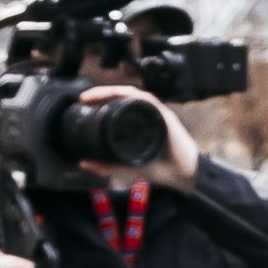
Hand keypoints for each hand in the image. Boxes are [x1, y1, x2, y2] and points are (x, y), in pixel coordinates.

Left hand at [69, 86, 201, 184]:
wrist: (184, 176)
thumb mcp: (127, 167)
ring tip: (96, 95)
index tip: (84, 102)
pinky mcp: (165, 116)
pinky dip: (131, 96)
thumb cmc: (163, 170)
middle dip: (103, 92)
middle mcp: (148, 115)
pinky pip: (147, 100)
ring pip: (133, 94)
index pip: (119, 105)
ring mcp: (157, 114)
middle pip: (124, 96)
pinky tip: (118, 95)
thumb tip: (82, 163)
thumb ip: (106, 166)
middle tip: (85, 97)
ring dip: (113, 91)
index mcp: (140, 123)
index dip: (101, 100)